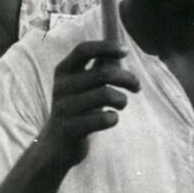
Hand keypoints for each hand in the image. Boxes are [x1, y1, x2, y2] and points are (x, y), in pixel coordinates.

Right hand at [36, 41, 136, 169]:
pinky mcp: (71, 128)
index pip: (84, 50)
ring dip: (122, 100)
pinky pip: (104, 119)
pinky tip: (110, 118)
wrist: (56, 144)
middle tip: (137, 87)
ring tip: (121, 104)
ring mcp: (64, 108)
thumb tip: (122, 48)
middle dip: (128, 78)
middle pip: (105, 73)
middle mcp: (62, 87)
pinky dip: (114, 118)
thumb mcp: (83, 83)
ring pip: (107, 95)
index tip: (126, 51)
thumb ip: (99, 66)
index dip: (106, 47)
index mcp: (64, 71)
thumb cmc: (78, 107)